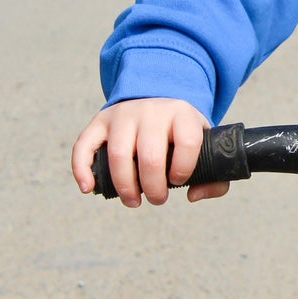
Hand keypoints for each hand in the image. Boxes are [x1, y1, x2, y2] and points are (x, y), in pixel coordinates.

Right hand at [70, 98, 230, 206]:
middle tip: (157, 199)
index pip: (187, 142)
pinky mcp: (101, 121)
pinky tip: (89, 188)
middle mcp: (152, 110)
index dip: (184, 168)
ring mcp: (124, 114)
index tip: (179, 180)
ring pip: (119, 154)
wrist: (158, 97)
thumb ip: (215, 174)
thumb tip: (194, 196)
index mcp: (182, 114)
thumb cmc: (182, 132)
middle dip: (154, 188)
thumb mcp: (205, 143)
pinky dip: (82, 169)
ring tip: (133, 201)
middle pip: (150, 155)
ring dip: (125, 186)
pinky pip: (85, 144)